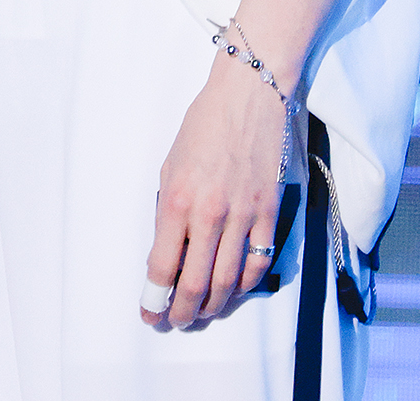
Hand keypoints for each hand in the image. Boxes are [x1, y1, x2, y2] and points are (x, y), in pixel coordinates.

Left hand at [143, 53, 290, 328]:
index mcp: (177, 199)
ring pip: (228, 282)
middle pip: (196, 283)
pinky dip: (244, 285)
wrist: (247, 97)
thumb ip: (169, 208)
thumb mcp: (170, 164)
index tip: (149, 312)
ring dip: (213, 306)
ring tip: (201, 315)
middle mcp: (210, 213)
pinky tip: (233, 292)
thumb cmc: (202, 126)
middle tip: (173, 322)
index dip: (154, 296)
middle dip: (181, 311)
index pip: (163, 264)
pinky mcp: (270, 214)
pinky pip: (258, 263)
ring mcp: (243, 216)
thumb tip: (168, 249)